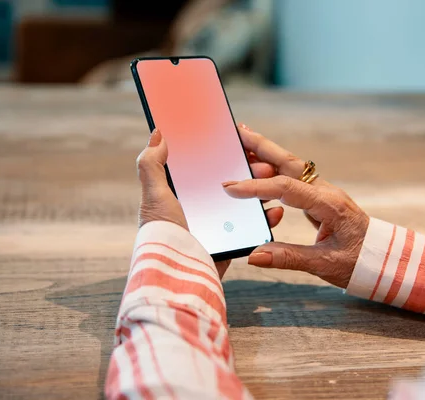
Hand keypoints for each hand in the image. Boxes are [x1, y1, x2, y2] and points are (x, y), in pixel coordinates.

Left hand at [136, 128, 283, 277]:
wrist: (177, 274)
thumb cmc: (161, 233)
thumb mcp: (153, 194)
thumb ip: (151, 164)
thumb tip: (157, 134)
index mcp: (182, 196)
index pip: (205, 168)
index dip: (222, 154)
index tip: (240, 142)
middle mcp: (201, 209)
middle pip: (230, 183)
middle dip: (248, 170)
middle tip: (262, 162)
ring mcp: (218, 227)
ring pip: (245, 204)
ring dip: (261, 190)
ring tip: (272, 179)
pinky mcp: (231, 243)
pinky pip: (252, 228)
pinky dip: (265, 219)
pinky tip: (273, 210)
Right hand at [223, 125, 369, 287]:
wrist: (384, 259)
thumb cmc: (360, 262)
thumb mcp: (324, 265)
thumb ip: (288, 258)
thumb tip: (254, 255)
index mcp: (330, 204)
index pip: (287, 188)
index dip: (257, 187)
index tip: (231, 187)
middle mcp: (326, 191)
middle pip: (289, 162)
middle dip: (262, 146)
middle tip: (237, 132)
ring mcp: (323, 192)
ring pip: (291, 165)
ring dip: (266, 152)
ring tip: (242, 141)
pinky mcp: (319, 197)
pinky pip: (293, 177)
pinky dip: (274, 167)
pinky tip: (259, 166)